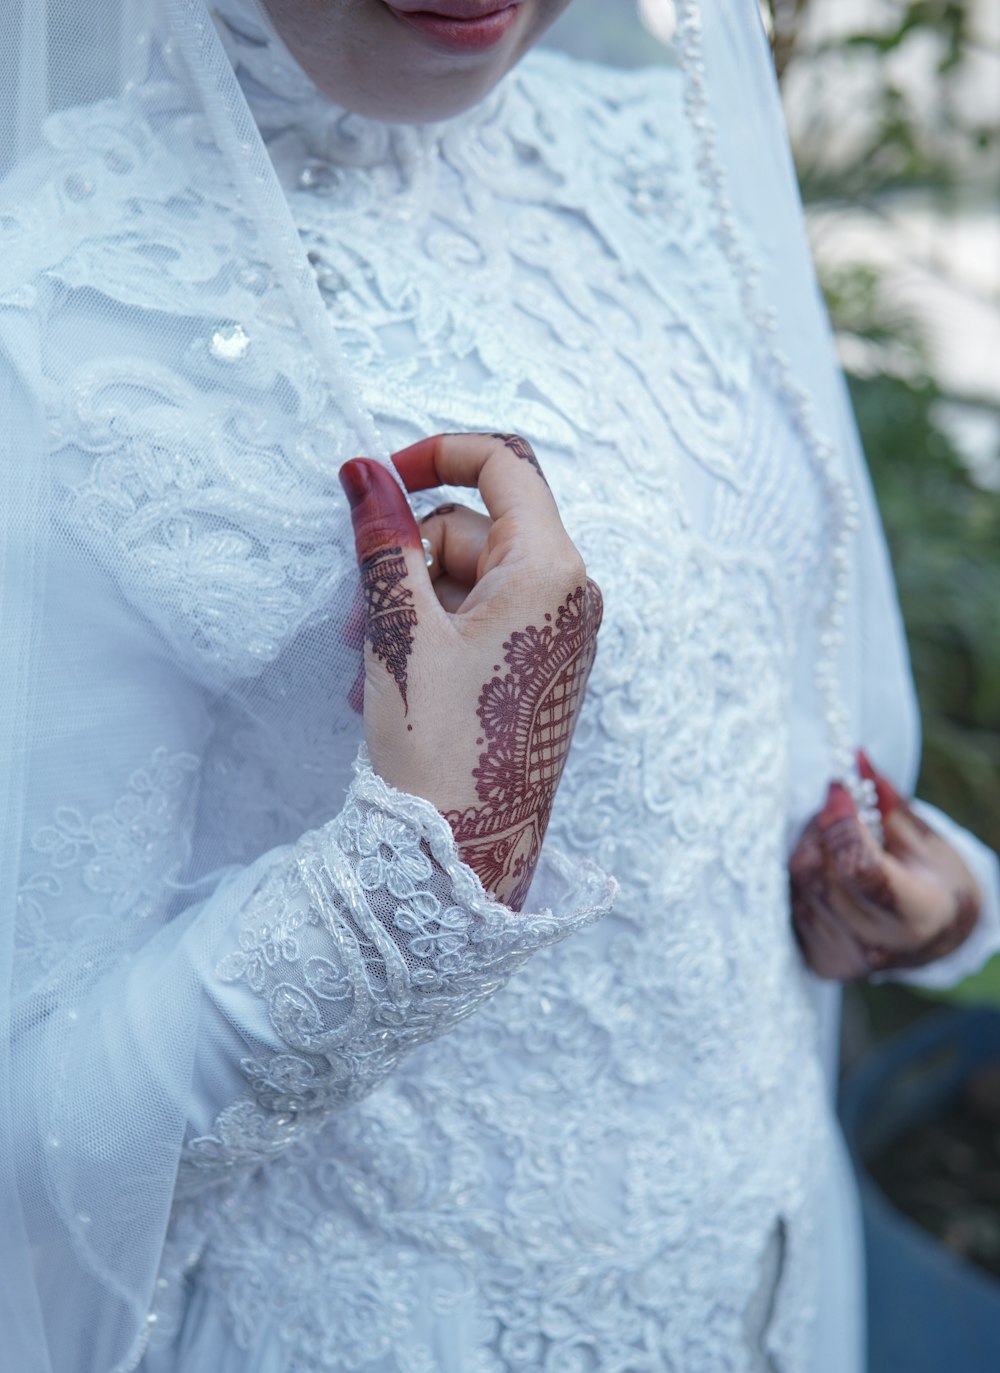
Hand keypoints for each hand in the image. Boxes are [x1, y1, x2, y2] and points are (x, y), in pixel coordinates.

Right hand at [339, 432, 601, 910]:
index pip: (503, 464)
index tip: (379, 479)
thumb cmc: (440, 744)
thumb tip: (365, 472)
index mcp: (549, 570)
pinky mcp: (541, 669)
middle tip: (356, 615)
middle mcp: (568, 595)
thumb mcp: (399, 631)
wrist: (466, 853)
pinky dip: (433, 633)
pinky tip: (393, 679)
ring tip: (366, 662)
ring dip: (410, 603)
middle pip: (474, 528)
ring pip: (469, 577)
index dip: (437, 453)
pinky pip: (482, 620)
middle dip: (407, 557)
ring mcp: (559, 635)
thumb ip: (383, 540)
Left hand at [790, 750, 981, 979]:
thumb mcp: (923, 838)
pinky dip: (807, 874)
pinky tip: (829, 870)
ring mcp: (845, 957)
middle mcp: (878, 945)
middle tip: (837, 806)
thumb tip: (854, 758)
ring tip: (837, 838)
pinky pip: (794, 900)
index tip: (839, 789)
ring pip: (801, 884)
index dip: (842, 823)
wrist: (936, 936)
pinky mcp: (821, 961)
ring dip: (811, 847)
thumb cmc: (934, 879)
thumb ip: (886, 801)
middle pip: (822, 873)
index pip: (861, 869)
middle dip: (823, 828)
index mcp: (918, 915)